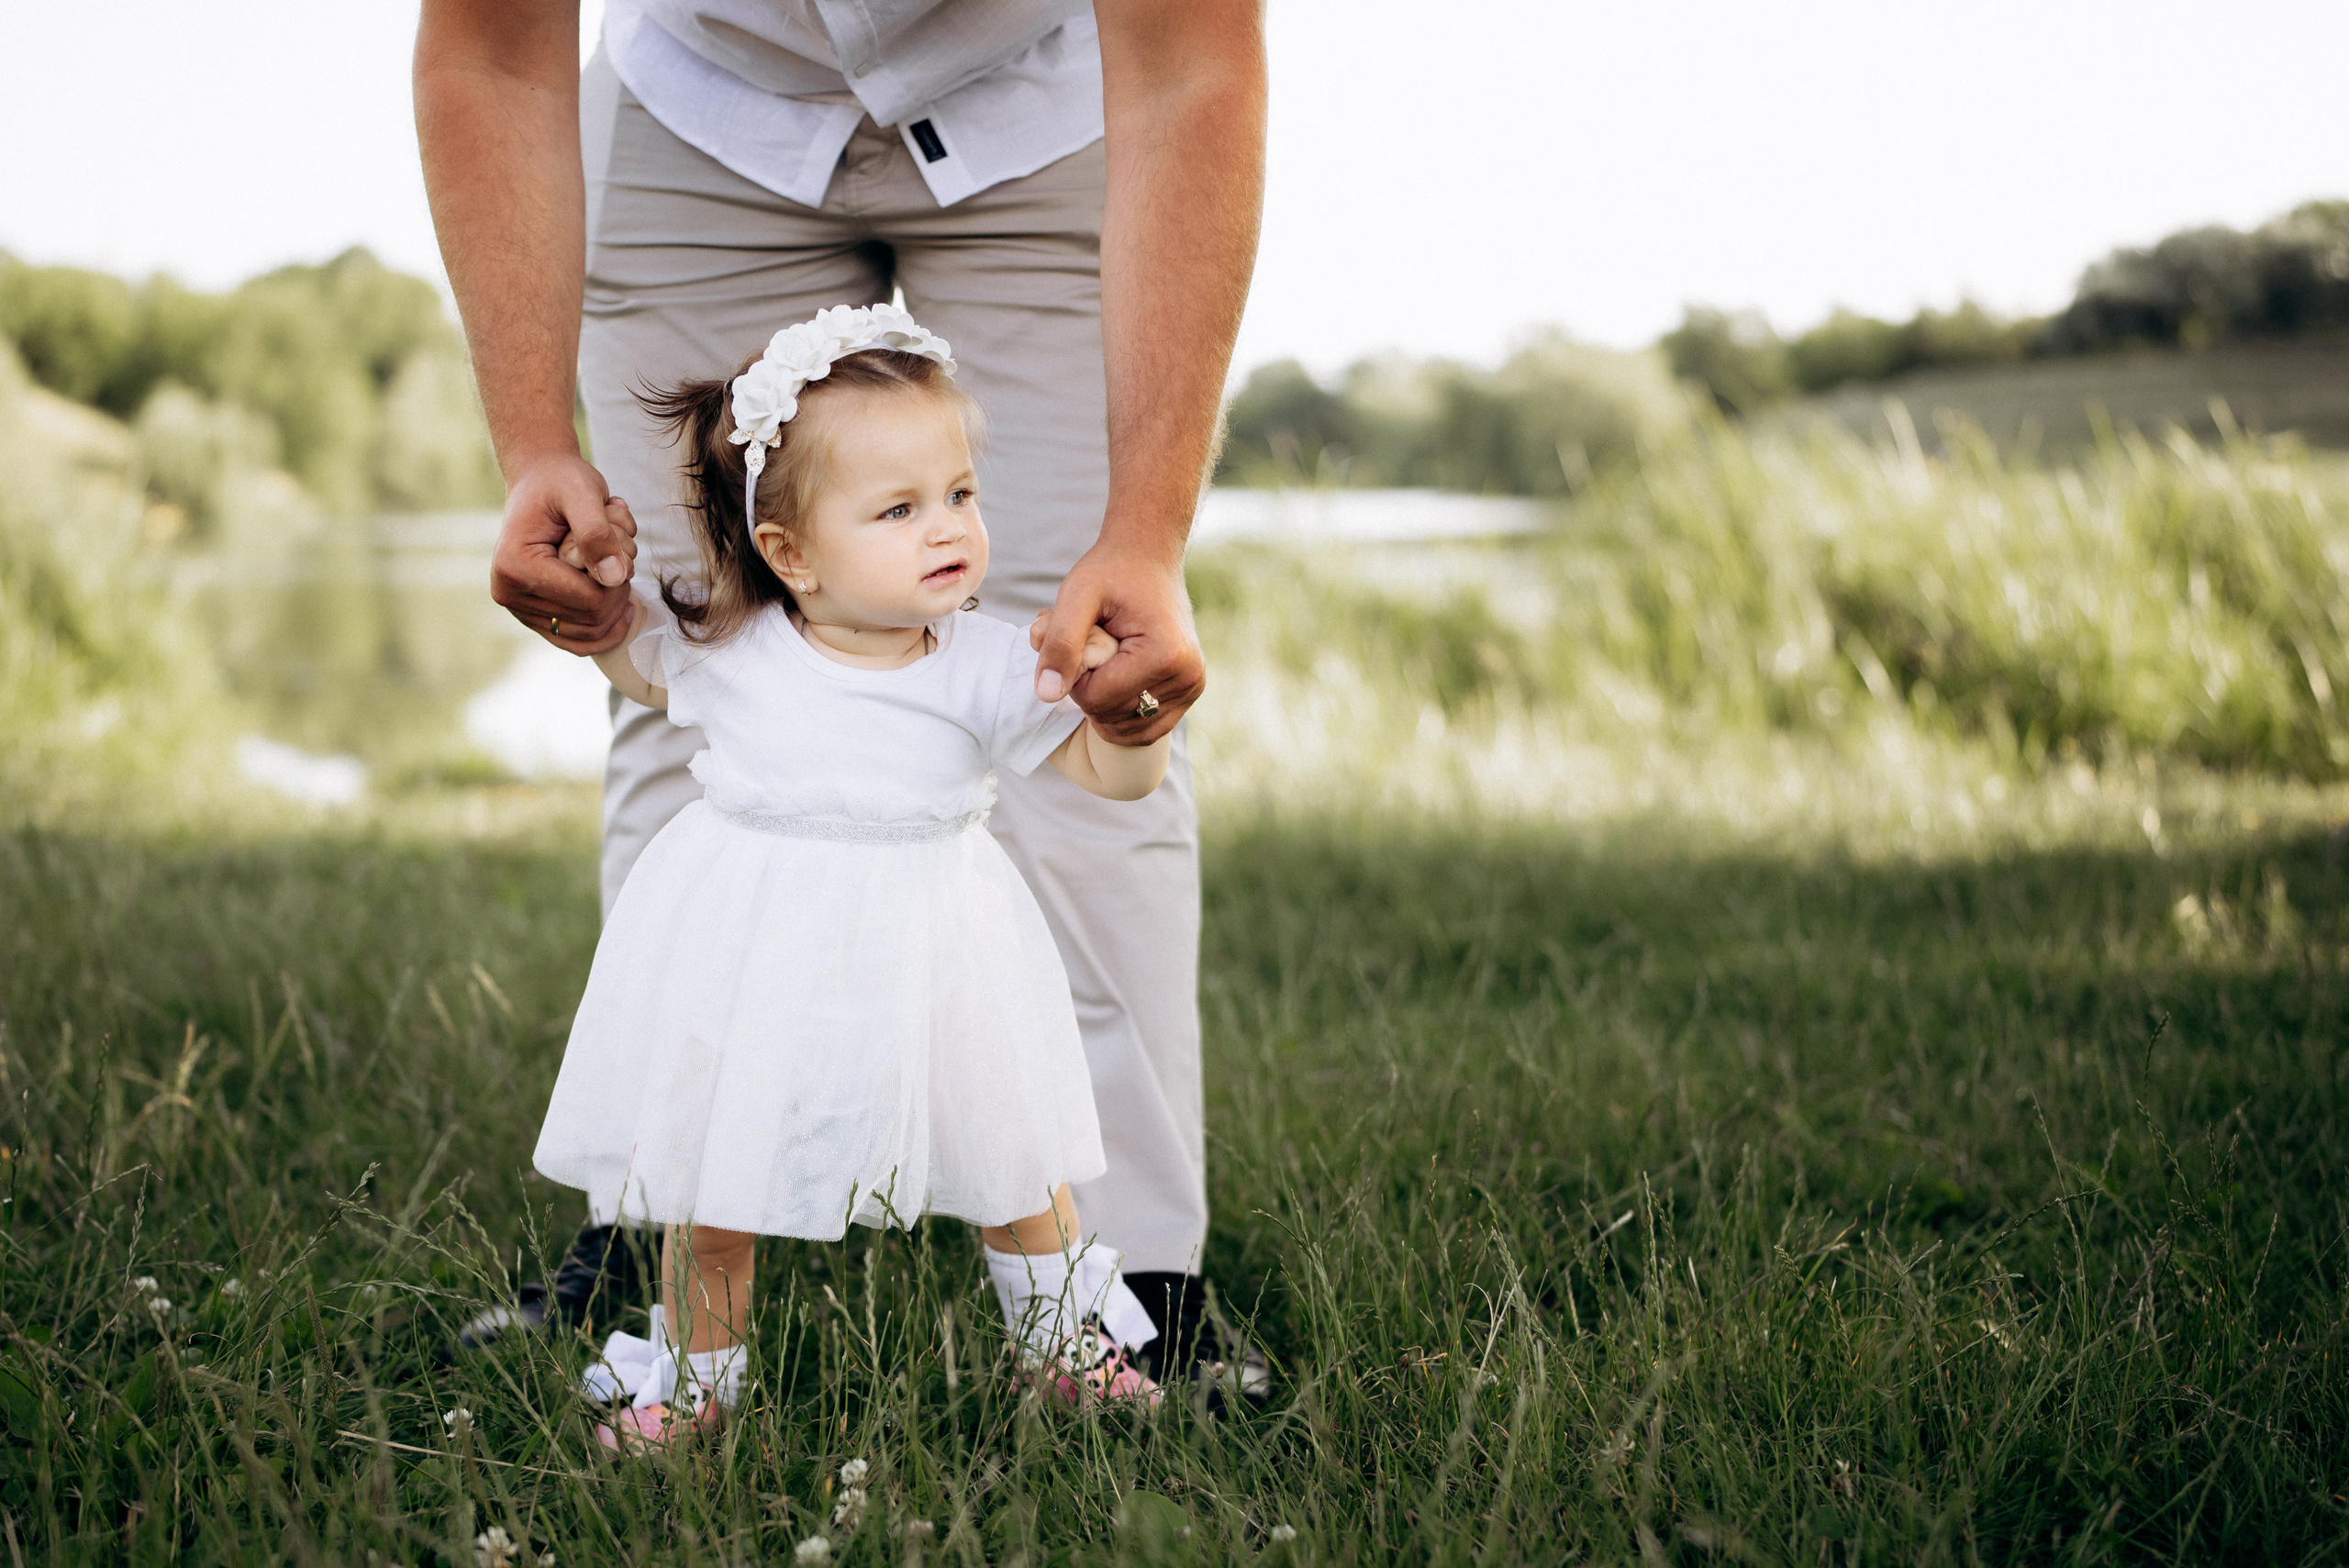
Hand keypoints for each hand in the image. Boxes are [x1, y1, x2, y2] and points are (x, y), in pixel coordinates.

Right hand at [490, 452, 639, 653]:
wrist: (540, 481)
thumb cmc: (560, 481)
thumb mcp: (581, 492)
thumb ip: (597, 532)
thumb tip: (615, 577)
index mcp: (515, 566)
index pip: (587, 599)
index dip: (619, 580)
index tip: (622, 546)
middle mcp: (510, 593)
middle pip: (590, 619)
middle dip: (619, 589)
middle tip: (622, 551)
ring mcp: (520, 609)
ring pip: (588, 635)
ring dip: (615, 604)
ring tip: (616, 566)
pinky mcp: (534, 616)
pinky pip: (576, 642)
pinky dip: (606, 630)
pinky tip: (624, 608)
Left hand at [1031, 542, 1201, 743]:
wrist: (1148, 556)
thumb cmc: (1110, 571)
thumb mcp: (1077, 596)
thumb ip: (1060, 644)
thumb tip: (1046, 696)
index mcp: (1164, 655)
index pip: (1097, 699)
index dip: (1074, 676)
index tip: (1079, 641)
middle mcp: (1187, 677)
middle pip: (1111, 718)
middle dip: (1088, 689)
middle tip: (1091, 646)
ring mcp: (1192, 688)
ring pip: (1128, 730)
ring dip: (1104, 702)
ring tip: (1106, 659)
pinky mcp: (1190, 692)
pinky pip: (1146, 728)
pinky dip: (1121, 711)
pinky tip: (1116, 677)